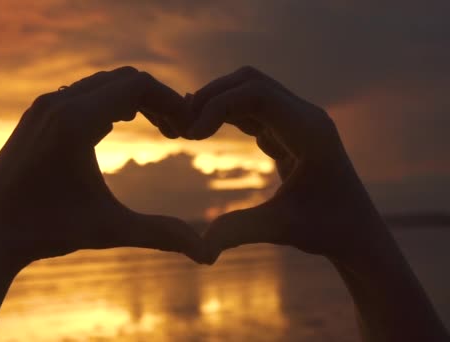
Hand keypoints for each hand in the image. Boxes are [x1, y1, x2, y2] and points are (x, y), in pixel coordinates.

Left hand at [0, 66, 206, 268]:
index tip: (188, 128)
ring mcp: (43, 106)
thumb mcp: (110, 229)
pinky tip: (119, 128)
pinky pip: (81, 94)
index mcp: (76, 121)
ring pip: (101, 85)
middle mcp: (57, 103)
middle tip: (177, 130)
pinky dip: (108, 103)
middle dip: (156, 99)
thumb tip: (207, 255)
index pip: (137, 85)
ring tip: (157, 128)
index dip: (171, 101)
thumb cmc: (46, 230)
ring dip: (132, 100)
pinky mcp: (35, 115)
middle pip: (122, 79)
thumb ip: (162, 235)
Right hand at [187, 66, 387, 263]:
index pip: (257, 94)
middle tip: (181, 124)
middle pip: (251, 82)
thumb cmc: (327, 230)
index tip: (191, 135)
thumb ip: (239, 231)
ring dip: (217, 102)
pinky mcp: (288, 130)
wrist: (356, 231)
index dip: (218, 106)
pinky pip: (252, 108)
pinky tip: (203, 128)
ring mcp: (298, 120)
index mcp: (310, 131)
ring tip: (187, 126)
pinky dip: (225, 113)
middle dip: (212, 96)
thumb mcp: (282, 230)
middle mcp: (306, 116)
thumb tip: (200, 249)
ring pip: (250, 90)